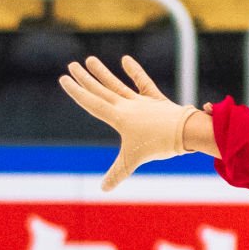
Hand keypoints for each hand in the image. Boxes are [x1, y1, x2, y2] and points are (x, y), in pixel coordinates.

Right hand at [55, 54, 202, 191]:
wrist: (184, 132)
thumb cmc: (158, 145)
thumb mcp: (133, 160)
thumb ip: (117, 173)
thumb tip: (103, 190)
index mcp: (118, 117)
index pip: (92, 102)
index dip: (77, 91)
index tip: (64, 79)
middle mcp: (126, 106)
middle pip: (101, 90)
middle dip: (85, 79)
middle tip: (71, 65)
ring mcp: (141, 101)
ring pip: (117, 84)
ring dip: (103, 73)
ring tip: (90, 59)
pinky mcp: (155, 99)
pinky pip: (143, 82)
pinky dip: (135, 71)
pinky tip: (125, 59)